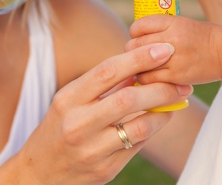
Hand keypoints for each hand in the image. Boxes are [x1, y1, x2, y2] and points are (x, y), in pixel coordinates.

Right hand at [5, 43, 192, 183]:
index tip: (164, 49)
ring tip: (177, 101)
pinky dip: (153, 130)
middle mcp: (78, 124)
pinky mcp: (105, 170)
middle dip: (161, 88)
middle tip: (183, 81)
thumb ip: (101, 85)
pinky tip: (160, 119)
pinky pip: (138, 146)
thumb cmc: (59, 128)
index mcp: (68, 99)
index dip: (139, 58)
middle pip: (129, 100)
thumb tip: (138, 63)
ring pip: (140, 127)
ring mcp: (92, 150)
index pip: (108, 71)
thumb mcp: (69, 101)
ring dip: (164, 112)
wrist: (38, 174)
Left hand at [127, 15, 221, 85]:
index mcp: (172, 23)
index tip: (137, 38)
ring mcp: (173, 59)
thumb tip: (136, 38)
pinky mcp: (176, 77)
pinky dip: (146, 80)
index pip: (139, 26)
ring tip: (142, 68)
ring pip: (139, 65)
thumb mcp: (182, 24)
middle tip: (135, 56)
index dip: (134, 33)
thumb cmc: (203, 37)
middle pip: (135, 46)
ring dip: (137, 68)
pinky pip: (150, 80)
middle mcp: (171, 39)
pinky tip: (151, 78)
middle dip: (131, 51)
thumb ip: (161, 29)